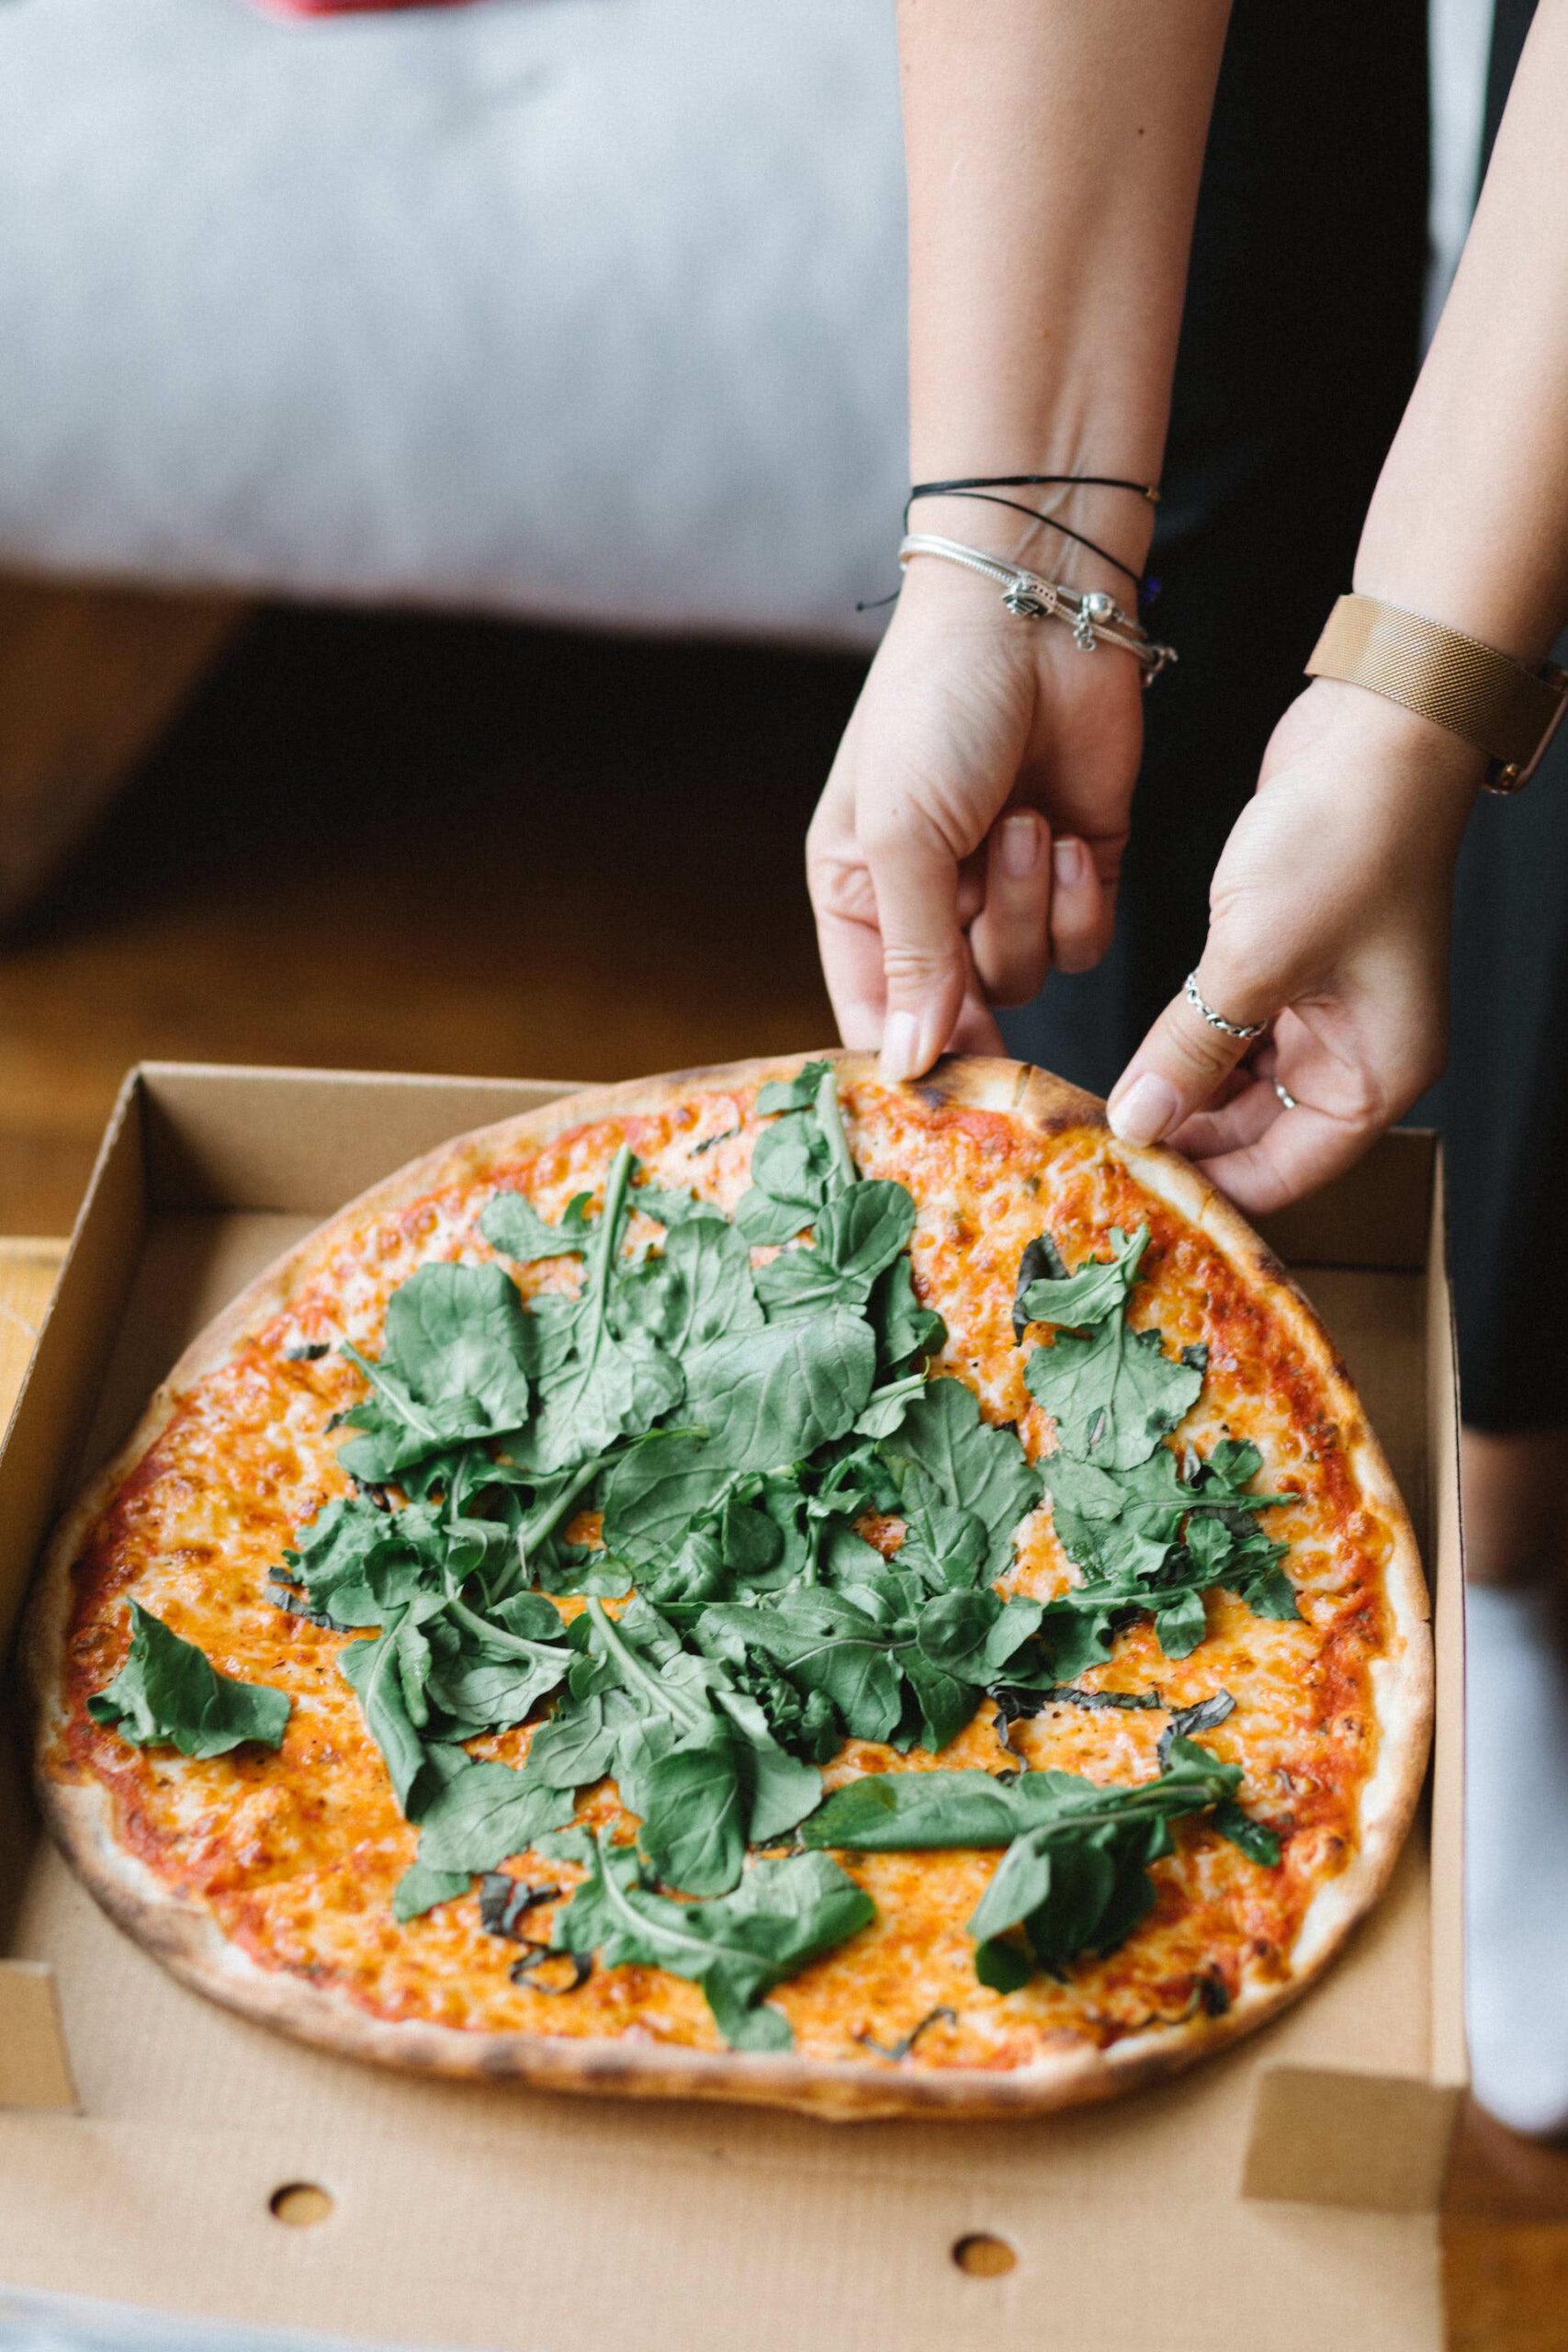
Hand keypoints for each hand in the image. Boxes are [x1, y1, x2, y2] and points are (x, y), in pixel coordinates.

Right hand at [807, 550, 1144, 1079]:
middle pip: (957, 1008)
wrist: (1036, 614)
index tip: (932, 1085)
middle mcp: (933, 904)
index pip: (870, 1010)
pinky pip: (1084, 945)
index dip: (900, 1052)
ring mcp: (1010, 891)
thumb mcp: (900, 834)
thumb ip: (910, 955)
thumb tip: (905, 1063)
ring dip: (1030, 908)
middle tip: (985, 939)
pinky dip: (1079, 900)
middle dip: (977, 972)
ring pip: (1026, 978)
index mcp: (860, 894)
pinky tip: (1066, 831)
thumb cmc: (937, 707)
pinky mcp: (1079, 874)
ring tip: (1024, 825)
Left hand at [1106, 680, 1483, 1213]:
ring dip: (1175, 1087)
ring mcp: (1322, 1009)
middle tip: (1097, 1147)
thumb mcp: (1252, 959)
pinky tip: (1129, 1048)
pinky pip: (1226, 1029)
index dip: (1208, 1186)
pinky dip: (1182, 1040)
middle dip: (1182, 1138)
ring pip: (1233, 1082)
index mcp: (1378, 1075)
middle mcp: (1357, 1053)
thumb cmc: (1346, 837)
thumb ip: (1190, 1052)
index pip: (1285, 1176)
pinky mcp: (1286, 965)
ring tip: (1101, 1103)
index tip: (1129, 1186)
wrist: (1375, 728)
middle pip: (1255, 1135)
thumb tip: (1138, 1123)